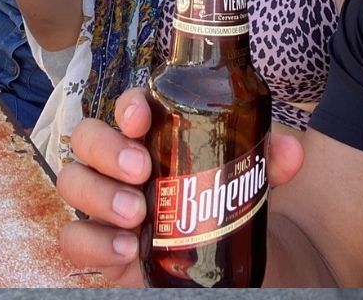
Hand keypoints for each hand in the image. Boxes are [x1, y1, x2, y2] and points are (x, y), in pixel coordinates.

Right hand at [57, 87, 304, 286]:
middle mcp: (119, 161)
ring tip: (137, 215)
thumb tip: (290, 150)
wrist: (220, 257)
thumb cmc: (223, 199)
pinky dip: (95, 243)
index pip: (129, 106)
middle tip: (141, 171)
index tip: (142, 118)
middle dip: (106, 148)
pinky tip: (128, 249)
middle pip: (86, 135)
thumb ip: (268, 160)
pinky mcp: (100, 244)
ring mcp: (105, 201)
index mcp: (153, 133)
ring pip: (72, 182)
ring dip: (99, 195)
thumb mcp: (251, 177)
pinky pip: (74, 238)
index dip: (128, 105)